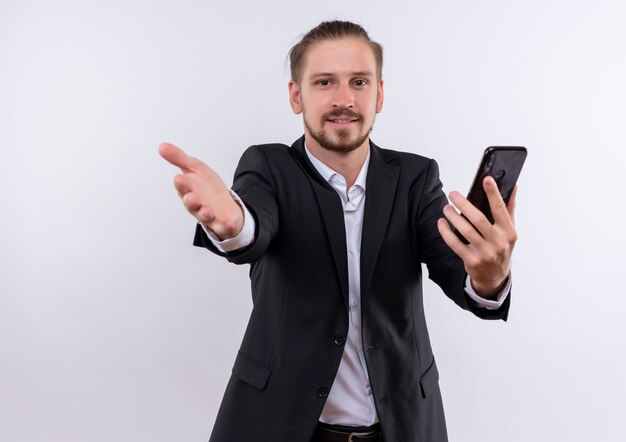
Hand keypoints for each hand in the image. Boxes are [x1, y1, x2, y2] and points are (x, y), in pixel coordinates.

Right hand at [159, 142, 243, 239]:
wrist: (224, 204)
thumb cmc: (207, 187)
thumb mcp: (195, 168)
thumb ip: (179, 158)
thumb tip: (162, 146)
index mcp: (188, 190)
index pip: (183, 187)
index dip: (181, 184)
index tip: (179, 178)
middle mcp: (196, 204)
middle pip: (191, 203)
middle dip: (190, 200)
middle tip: (190, 196)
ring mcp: (208, 215)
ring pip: (204, 216)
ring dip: (205, 214)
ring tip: (208, 212)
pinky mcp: (220, 223)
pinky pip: (223, 226)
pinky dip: (227, 226)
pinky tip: (230, 224)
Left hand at [437, 176, 517, 297]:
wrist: (495, 277)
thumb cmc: (501, 248)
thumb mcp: (509, 231)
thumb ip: (509, 208)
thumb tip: (514, 186)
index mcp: (508, 232)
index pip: (500, 209)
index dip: (493, 193)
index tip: (486, 179)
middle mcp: (498, 242)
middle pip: (478, 219)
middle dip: (464, 204)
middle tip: (453, 194)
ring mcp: (485, 253)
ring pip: (465, 230)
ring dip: (453, 217)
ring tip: (446, 207)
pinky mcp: (472, 261)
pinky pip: (455, 244)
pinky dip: (446, 232)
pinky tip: (442, 223)